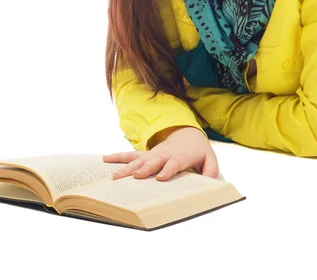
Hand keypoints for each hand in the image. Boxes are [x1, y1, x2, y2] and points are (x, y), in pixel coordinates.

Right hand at [103, 126, 219, 181]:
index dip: (168, 170)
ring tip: (114, 176)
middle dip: (144, 169)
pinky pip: (130, 156)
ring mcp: (153, 154)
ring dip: (126, 167)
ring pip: (138, 160)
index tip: (161, 178)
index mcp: (180, 157)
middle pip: (153, 162)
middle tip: (135, 177)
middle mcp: (164, 155)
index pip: (174, 164)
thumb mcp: (210, 159)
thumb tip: (210, 182)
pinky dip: (117, 157)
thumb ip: (211, 170)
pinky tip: (105, 159)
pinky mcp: (145, 155)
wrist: (187, 135)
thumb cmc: (198, 150)